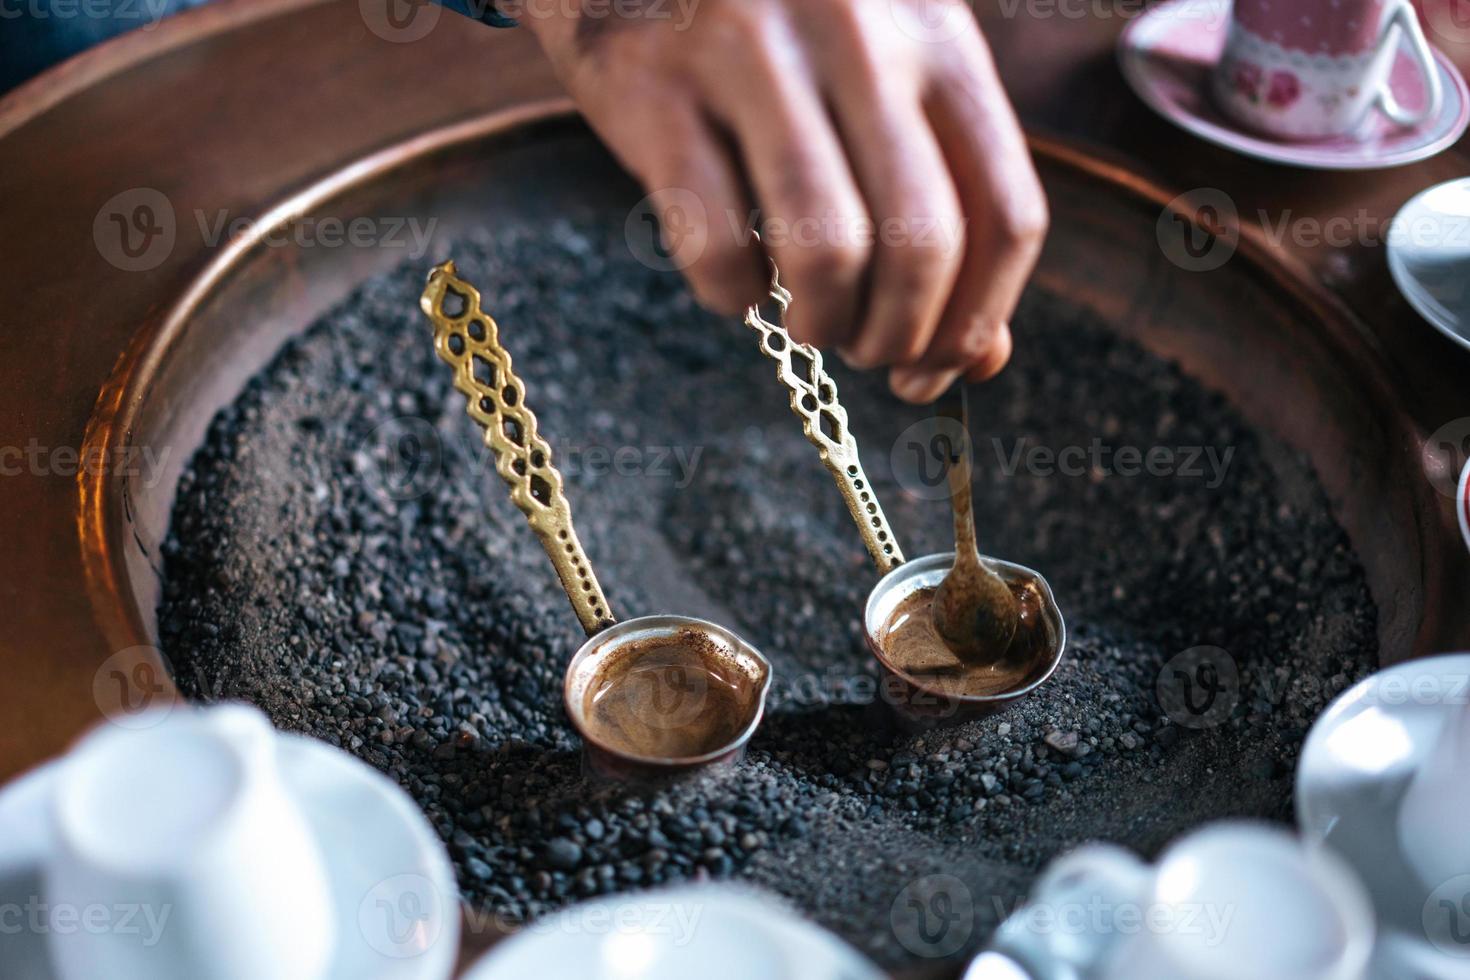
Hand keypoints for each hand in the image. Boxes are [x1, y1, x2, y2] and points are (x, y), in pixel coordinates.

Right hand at [518, 0, 1046, 402]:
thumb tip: (982, 358)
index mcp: (936, 34)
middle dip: (897, 336)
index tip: (935, 369)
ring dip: (823, 323)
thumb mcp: (881, 83)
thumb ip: (942, 203)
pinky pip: (717, 242)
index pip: (1007, 213)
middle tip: (865, 350)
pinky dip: (732, 294)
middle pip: (925, 243)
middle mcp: (860, 37)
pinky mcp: (658, 90)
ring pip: (828, 250)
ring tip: (807, 322)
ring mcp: (754, 57)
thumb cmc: (775, 29)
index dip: (978, 321)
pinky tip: (732, 280)